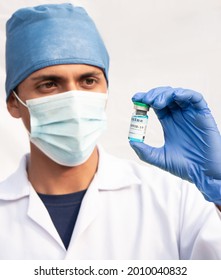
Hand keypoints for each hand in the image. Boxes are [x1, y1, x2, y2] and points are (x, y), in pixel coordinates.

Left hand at [130, 86, 220, 203]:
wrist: (204, 174)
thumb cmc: (184, 167)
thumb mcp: (160, 158)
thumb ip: (145, 151)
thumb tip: (131, 141)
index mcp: (169, 123)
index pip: (156, 105)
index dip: (146, 99)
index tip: (135, 98)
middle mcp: (179, 117)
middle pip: (165, 97)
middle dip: (153, 94)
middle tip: (145, 100)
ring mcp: (191, 115)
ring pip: (178, 94)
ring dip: (166, 93)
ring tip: (156, 102)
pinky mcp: (203, 115)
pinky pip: (196, 98)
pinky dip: (185, 94)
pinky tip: (175, 97)